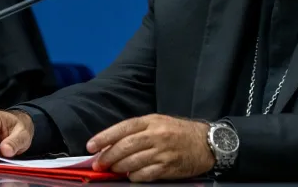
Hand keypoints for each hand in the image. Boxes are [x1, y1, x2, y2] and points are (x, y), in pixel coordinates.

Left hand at [86, 114, 214, 181]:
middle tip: (98, 163)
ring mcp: (162, 152)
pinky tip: (132, 176)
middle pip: (125, 147)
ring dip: (119, 168)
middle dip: (108, 157)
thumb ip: (138, 131)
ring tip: (113, 170)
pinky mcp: (168, 167)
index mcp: (151, 121)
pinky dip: (134, 177)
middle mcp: (156, 135)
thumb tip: (113, 143)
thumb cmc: (179, 132)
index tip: (90, 146)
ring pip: (132, 162)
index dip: (104, 137)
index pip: (123, 128)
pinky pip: (145, 174)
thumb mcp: (159, 122)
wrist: (207, 143)